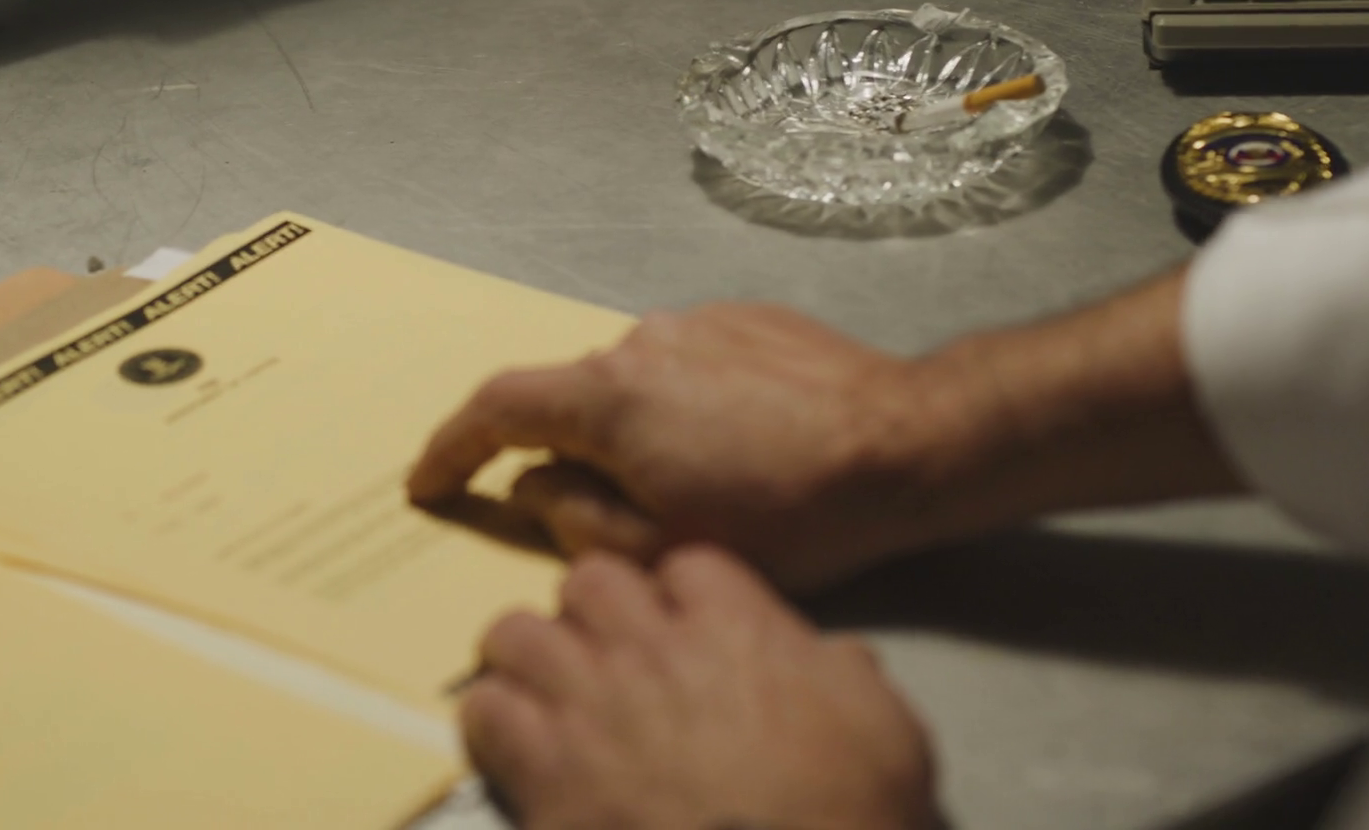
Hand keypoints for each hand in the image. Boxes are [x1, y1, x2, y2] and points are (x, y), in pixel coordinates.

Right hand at [410, 303, 973, 589]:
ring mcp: (697, 321)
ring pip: (636, 384)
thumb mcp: (665, 548)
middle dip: (573, 454)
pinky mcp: (748, 318)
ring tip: (704, 486)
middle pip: (573, 399)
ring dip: (642, 431)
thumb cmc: (791, 512)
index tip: (429, 480)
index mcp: (609, 397)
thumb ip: (575, 519)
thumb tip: (535, 487)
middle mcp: (642, 340)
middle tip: (613, 514)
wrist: (906, 443)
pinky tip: (744, 449)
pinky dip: (691, 406)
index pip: (496, 407)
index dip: (452, 446)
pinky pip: (690, 365)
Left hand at [462, 547, 938, 829]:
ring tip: (545, 693)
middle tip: (605, 654)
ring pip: (517, 631)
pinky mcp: (544, 769)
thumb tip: (839, 661)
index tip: (682, 623)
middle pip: (588, 579)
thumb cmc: (844, 814)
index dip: (680, 594)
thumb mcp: (886, 731)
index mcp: (737, 627)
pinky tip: (514, 748)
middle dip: (592, 612)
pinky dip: (491, 723)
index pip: (686, 564)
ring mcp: (590, 703)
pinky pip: (483, 710)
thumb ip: (847, 677)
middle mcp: (653, 647)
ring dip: (529, 659)